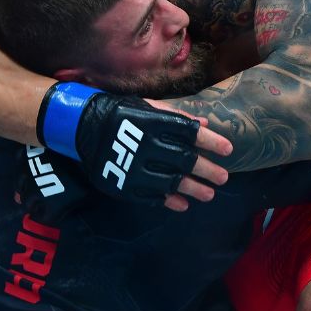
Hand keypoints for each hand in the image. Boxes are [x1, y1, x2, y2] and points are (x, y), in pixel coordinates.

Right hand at [15, 144, 90, 223]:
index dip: (47, 216)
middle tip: (38, 201)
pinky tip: (29, 166)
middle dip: (33, 205)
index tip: (50, 213)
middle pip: (28, 205)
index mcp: (50, 206)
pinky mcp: (23, 158)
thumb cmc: (82, 173)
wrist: (73, 147)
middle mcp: (34, 194)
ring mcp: (26, 175)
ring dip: (24, 189)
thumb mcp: (85, 193)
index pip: (44, 219)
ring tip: (31, 187)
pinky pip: (19, 164)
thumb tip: (80, 208)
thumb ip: (78, 203)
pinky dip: (23, 166)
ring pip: (19, 187)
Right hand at [74, 92, 229, 207]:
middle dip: (207, 169)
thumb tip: (203, 124)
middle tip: (223, 177)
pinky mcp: (125, 185)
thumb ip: (175, 116)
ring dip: (194, 189)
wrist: (83, 127)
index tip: (228, 149)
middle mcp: (147, 145)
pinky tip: (183, 203)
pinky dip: (169, 200)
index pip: (189, 132)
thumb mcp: (147, 107)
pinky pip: (152, 196)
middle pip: (185, 160)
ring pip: (172, 182)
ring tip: (209, 195)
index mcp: (154, 122)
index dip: (211, 141)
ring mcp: (136, 167)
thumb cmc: (121, 114)